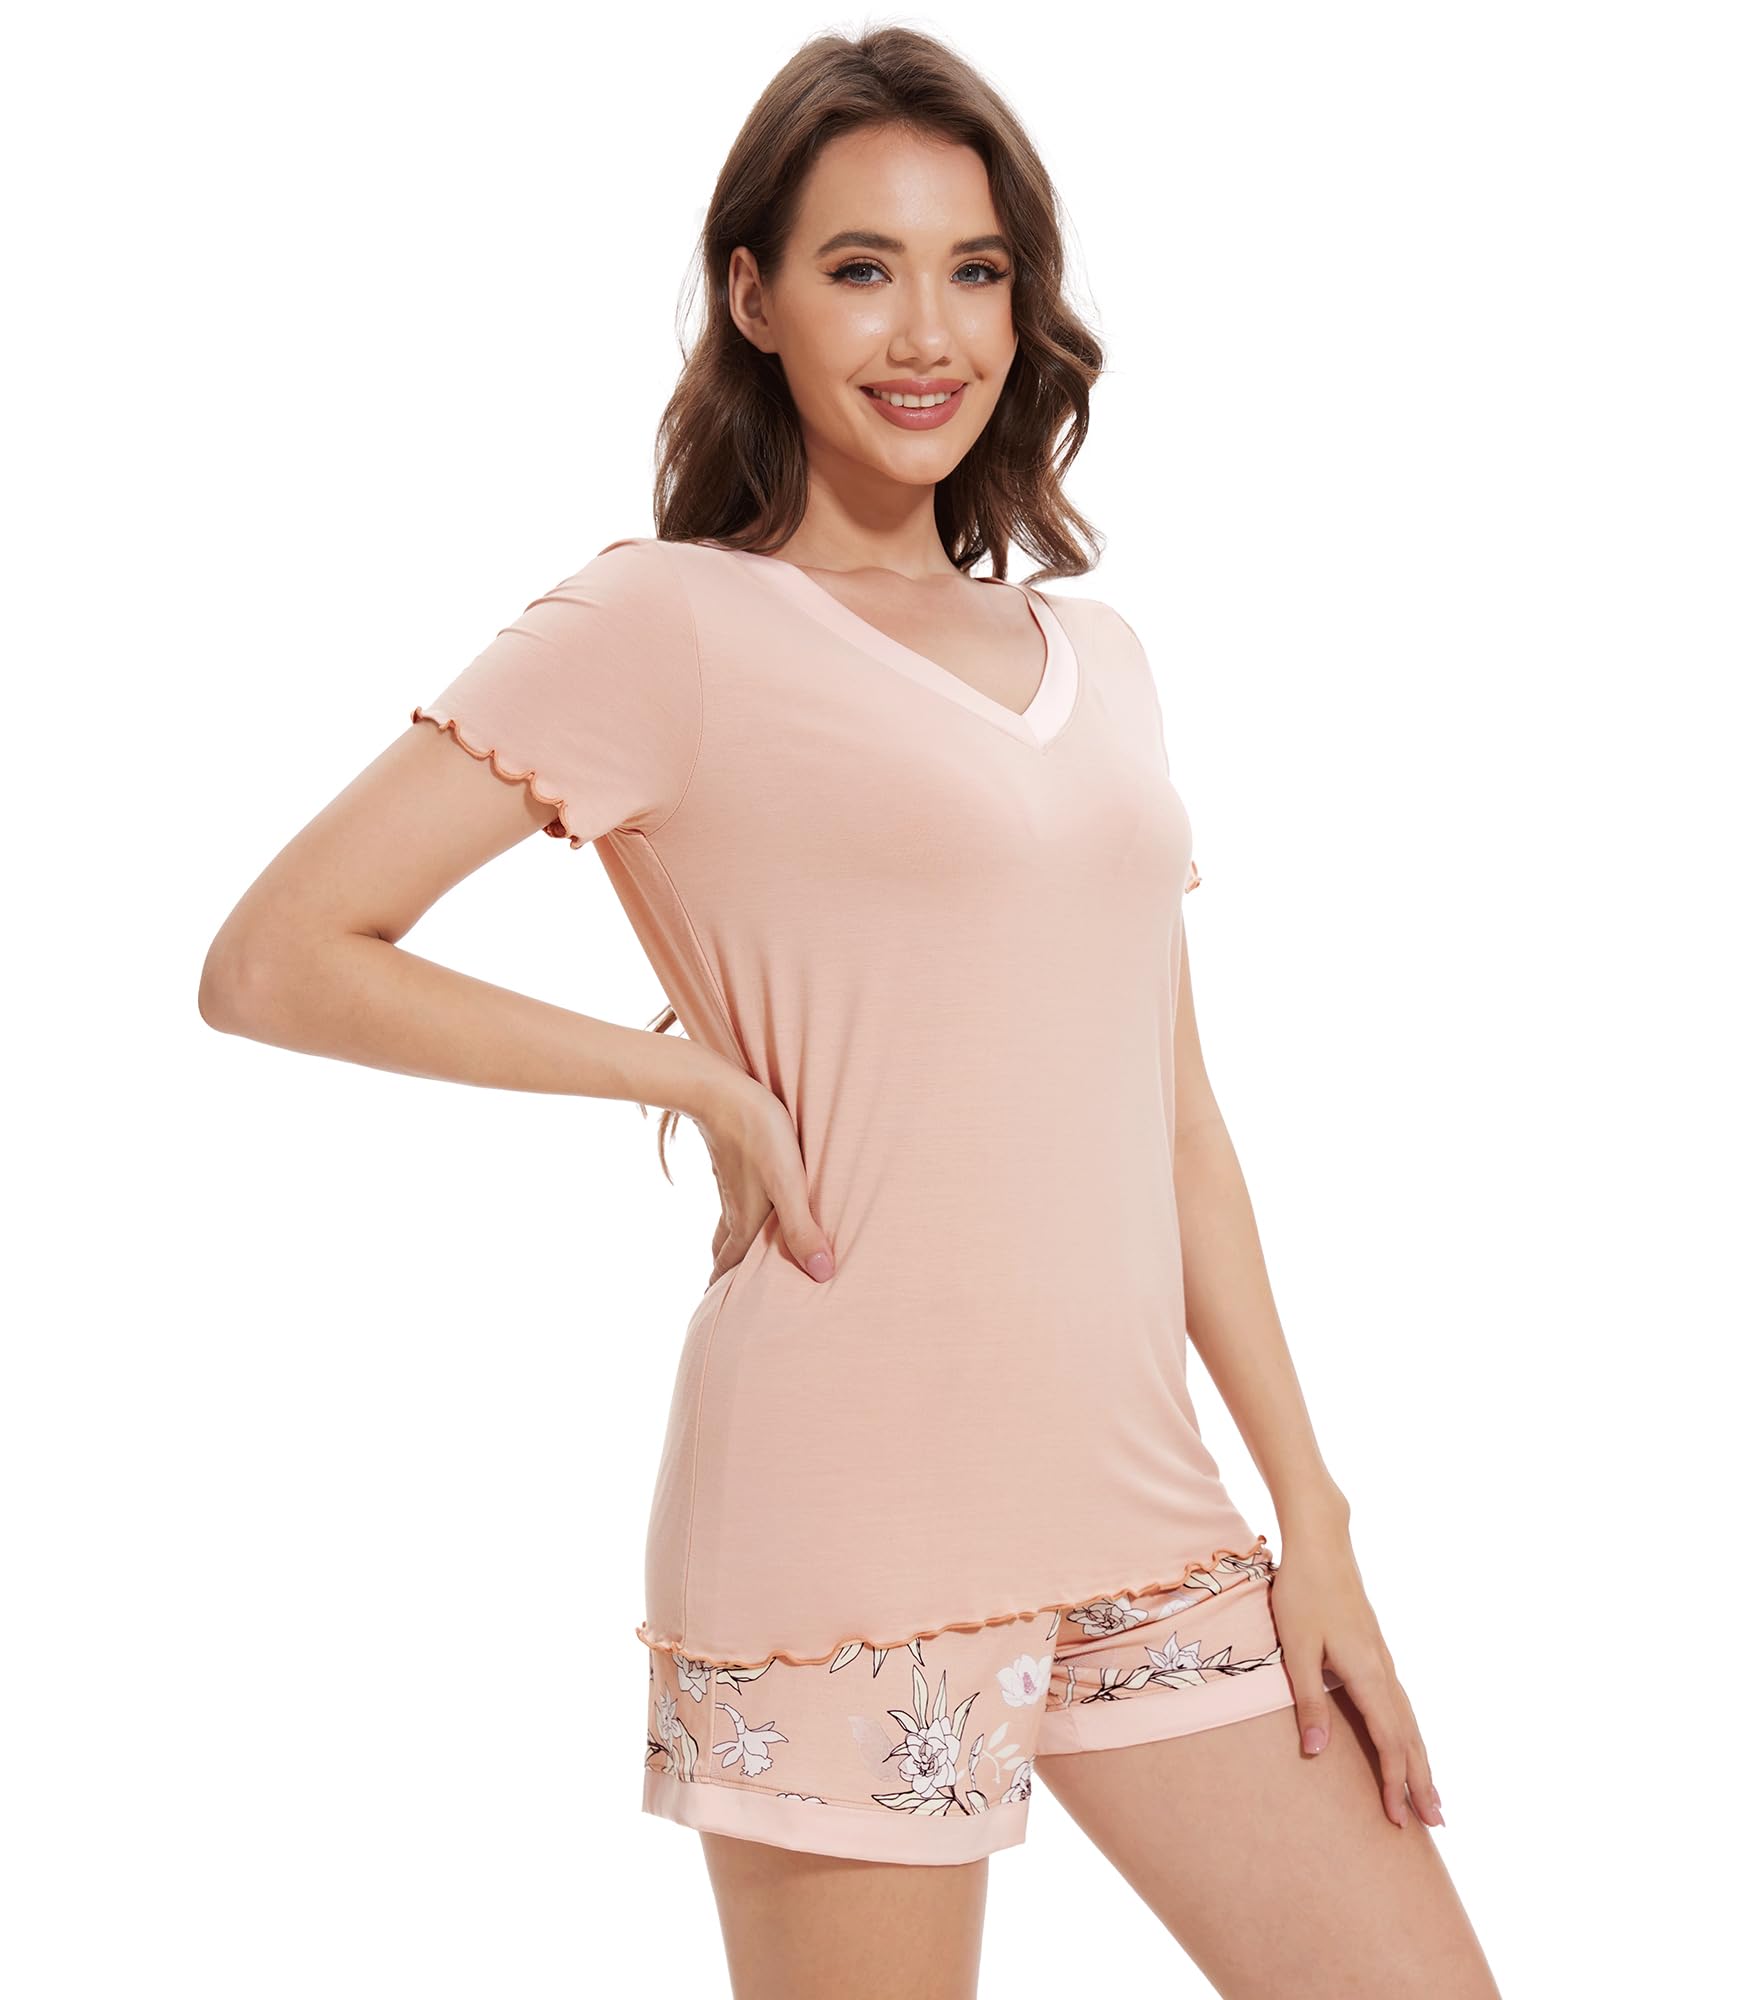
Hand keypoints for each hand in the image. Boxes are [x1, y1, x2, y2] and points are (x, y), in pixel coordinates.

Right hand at [693, 1064, 835, 1286]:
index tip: (716, 1310)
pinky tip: (745, 1200)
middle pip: (724, 1248)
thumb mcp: (789, 1185)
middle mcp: (733, 1206)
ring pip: (726, 1223)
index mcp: (744, 1220)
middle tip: (721, 1292)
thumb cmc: (759, 1135)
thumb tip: (822, 1274)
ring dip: (728, 1243)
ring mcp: (730, 1182)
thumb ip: (803, 1229)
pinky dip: (736, 1213)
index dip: (724, 1288)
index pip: (730, 1265)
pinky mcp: (732, 1159)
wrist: (719, 1090)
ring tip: (732, 1256)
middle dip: (724, 1271)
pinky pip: (732, 1196)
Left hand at [1270, 1518, 1444, 1831]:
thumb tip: (1316, 1752)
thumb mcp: (1296, 1648)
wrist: (1322, 1544)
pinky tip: (1409, 1742)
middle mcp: (1384, 1671)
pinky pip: (1402, 1703)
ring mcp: (1384, 1660)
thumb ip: (1307, 1700)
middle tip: (1436, 1824)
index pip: (1388, 1740)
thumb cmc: (1302, 1594)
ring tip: (1433, 1795)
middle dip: (1421, 1781)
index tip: (1399, 1818)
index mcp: (1367, 1674)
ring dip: (1421, 1760)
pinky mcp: (1377, 1651)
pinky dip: (1411, 1732)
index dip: (1394, 1782)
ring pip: (1410, 1720)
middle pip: (1409, 1736)